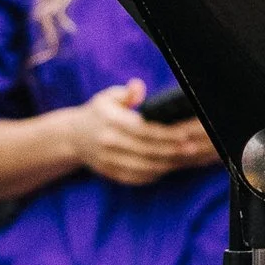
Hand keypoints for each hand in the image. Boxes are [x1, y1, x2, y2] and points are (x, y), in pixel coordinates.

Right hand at [72, 79, 217, 188]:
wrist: (72, 137)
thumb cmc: (98, 113)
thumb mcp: (108, 97)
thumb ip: (126, 93)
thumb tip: (138, 87)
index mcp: (110, 120)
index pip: (142, 129)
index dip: (165, 133)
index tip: (184, 134)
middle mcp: (108, 141)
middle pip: (146, 149)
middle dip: (171, 150)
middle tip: (191, 148)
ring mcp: (108, 159)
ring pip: (143, 166)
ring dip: (166, 164)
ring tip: (183, 159)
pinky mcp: (109, 172)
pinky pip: (135, 177)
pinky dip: (153, 174)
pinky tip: (167, 168)